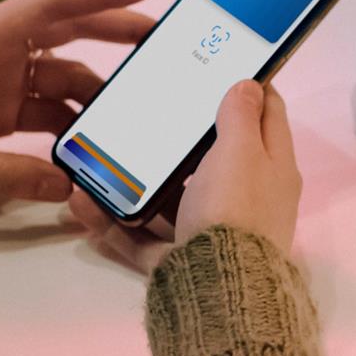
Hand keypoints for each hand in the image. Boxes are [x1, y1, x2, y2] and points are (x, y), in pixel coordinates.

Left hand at [0, 0, 158, 200]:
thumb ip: (0, 174)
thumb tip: (64, 187)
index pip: (52, 7)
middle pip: (71, 32)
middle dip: (118, 32)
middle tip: (165, 40)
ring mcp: (1, 82)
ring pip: (67, 75)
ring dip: (101, 91)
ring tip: (136, 111)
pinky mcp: (0, 111)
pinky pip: (51, 110)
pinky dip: (76, 125)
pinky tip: (96, 144)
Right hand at [70, 81, 303, 271]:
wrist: (220, 291)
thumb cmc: (235, 208)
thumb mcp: (241, 151)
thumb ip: (240, 116)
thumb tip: (250, 83)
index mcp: (273, 168)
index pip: (269, 114)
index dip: (249, 86)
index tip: (220, 64)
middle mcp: (247, 198)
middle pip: (215, 157)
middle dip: (181, 136)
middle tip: (148, 107)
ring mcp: (213, 230)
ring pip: (170, 197)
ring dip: (136, 179)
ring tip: (102, 155)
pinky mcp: (181, 259)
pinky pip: (141, 236)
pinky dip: (113, 221)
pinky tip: (81, 202)